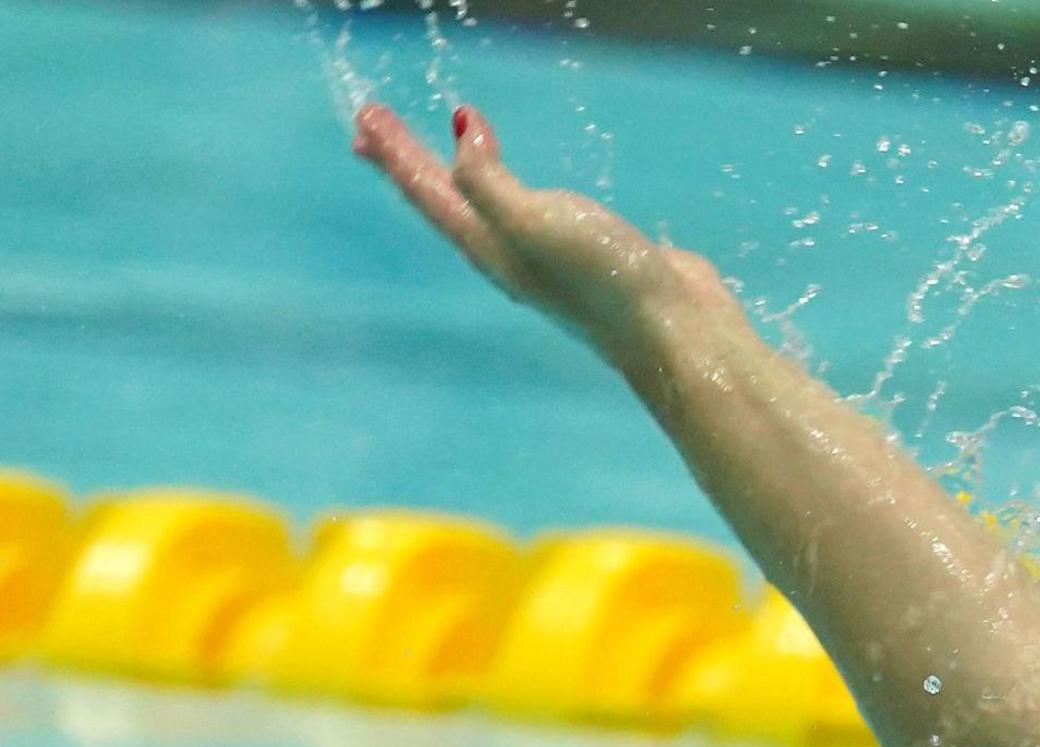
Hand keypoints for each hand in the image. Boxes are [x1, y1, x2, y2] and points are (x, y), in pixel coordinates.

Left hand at [353, 102, 729, 363]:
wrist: (675, 334)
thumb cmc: (604, 278)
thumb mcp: (533, 221)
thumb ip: (487, 179)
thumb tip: (460, 131)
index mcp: (489, 248)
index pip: (428, 194)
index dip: (395, 155)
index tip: (364, 119)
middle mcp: (509, 255)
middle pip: (446, 200)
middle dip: (410, 162)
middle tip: (372, 127)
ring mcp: (547, 257)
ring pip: (486, 203)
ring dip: (458, 171)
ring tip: (442, 146)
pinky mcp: (585, 253)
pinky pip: (528, 206)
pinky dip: (509, 181)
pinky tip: (515, 182)